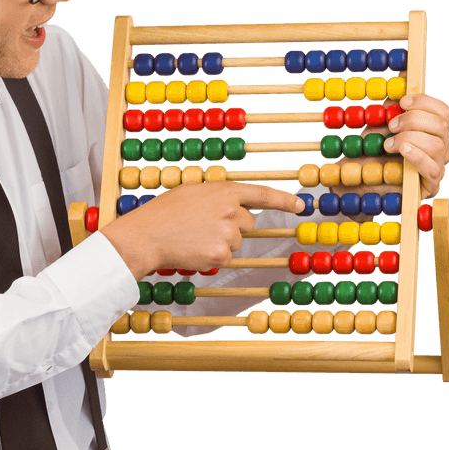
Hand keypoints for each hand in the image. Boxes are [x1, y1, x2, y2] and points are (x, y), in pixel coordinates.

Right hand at [101, 182, 304, 279]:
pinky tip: (194, 249)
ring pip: (236, 242)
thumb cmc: (164, 212)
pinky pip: (226, 258)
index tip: (301, 206)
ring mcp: (228, 234)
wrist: (147, 235)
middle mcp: (232, 210)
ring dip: (220, 243)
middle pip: (247, 223)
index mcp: (225, 190)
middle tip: (203, 226)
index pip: (263, 194)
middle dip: (231, 226)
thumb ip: (218, 196)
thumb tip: (236, 205)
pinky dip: (212, 257)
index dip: (285, 201)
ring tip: (194, 237)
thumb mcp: (193, 192)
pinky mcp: (222, 255)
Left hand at [384, 93, 448, 197]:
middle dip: (414, 120)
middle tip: (392, 126)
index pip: (443, 112)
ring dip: (411, 139)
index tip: (403, 102)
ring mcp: (438, 166)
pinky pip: (432, 168)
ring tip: (389, 144)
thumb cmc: (375, 155)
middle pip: (441, 126)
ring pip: (438, 145)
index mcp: (434, 132)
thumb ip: (390, 113)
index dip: (425, 102)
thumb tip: (395, 91)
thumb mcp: (381, 129)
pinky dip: (417, 156)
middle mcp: (441, 148)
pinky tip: (403, 150)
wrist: (364, 185)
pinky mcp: (432, 185)